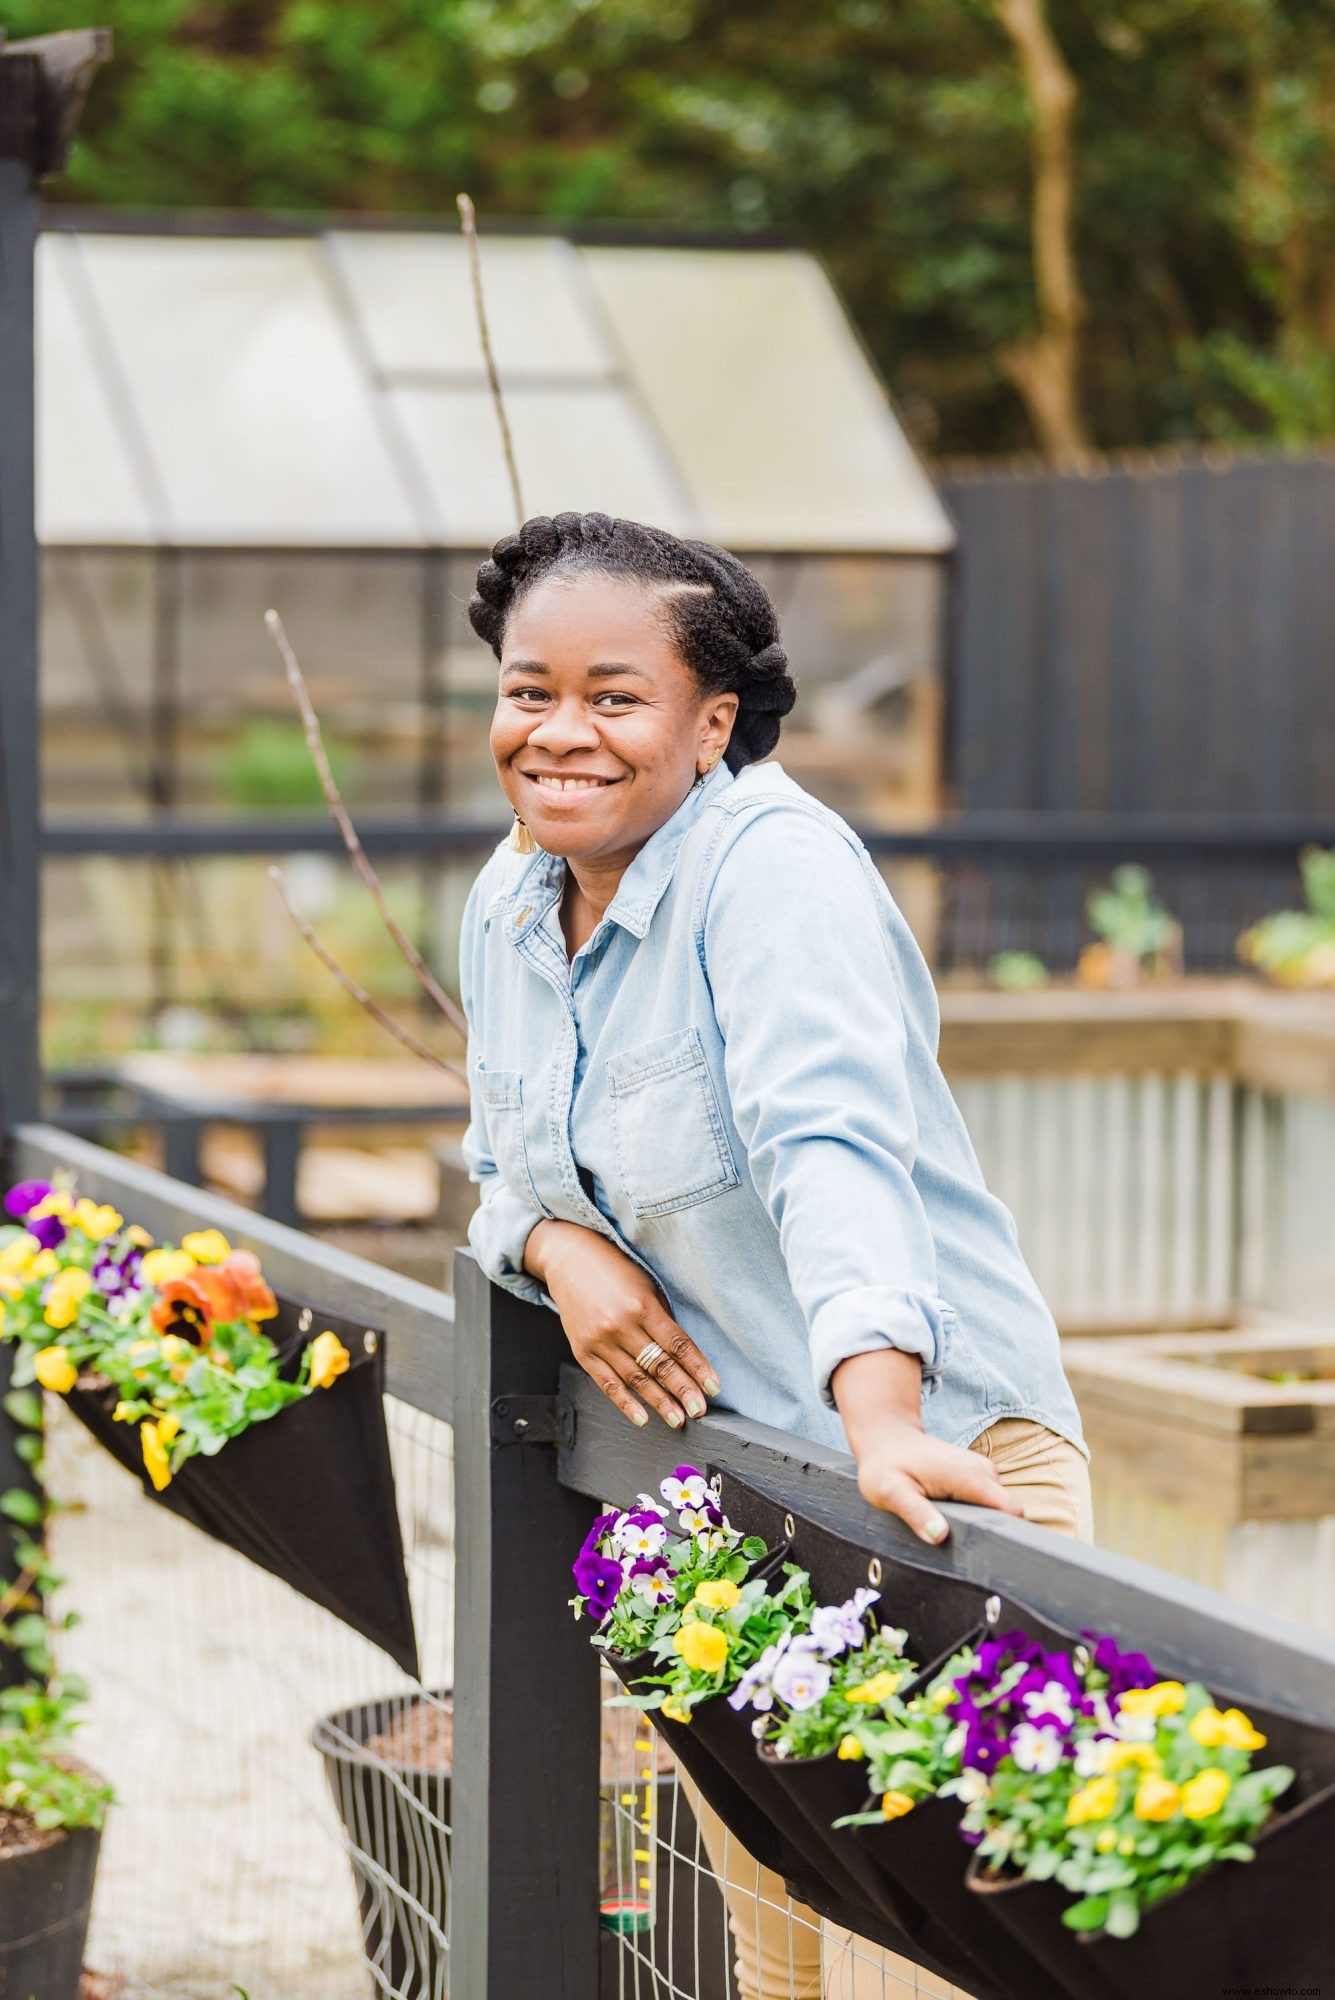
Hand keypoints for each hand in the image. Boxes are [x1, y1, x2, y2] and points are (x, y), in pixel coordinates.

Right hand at [523, 1219, 720, 1430]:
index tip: (713, 1387)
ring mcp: (600, 1340)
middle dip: (683, 1390)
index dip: (697, 1367)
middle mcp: (621, 1325)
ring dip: (659, 1402)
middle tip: (700, 1410)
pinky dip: (625, 1403)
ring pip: (635, 1379)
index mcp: (642, 1305)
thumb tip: (683, 1356)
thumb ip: (662, 1319)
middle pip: (659, 1365)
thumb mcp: (645, 1286)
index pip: (677, 1344)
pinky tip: (642, 1418)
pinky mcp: (583, 1351)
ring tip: (678, 1419)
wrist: (569, 1260)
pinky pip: (607, 1383)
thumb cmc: (615, 1270)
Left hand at [854, 1418, 1024, 1545]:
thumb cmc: (886, 1466)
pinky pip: (987, 1503)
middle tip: (955, 1544)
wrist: (887, 1438)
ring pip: (996, 1511)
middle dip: (987, 1533)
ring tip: (948, 1528)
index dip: (1005, 1535)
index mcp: (970, 1477)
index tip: (986, 1553)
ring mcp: (983, 1472)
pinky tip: (949, 1518)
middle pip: (1006, 1515)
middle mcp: (984, 1472)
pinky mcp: (978, 1476)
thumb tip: (939, 1536)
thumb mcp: (891, 1492)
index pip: (1012, 1512)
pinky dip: (973, 1515)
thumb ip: (916, 1513)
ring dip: (978, 1524)